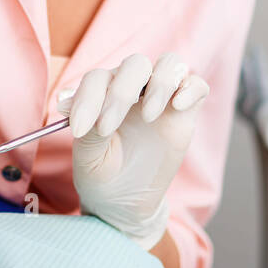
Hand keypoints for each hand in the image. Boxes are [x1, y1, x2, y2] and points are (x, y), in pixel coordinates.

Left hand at [57, 52, 209, 250]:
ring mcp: (161, 99)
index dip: (87, 99)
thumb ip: (90, 129)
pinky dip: (190, 88)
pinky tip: (178, 106)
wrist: (126, 204)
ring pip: (169, 63)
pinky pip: (197, 85)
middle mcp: (133, 89)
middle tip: (109, 127)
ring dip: (159, 83)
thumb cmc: (101, 176)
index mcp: (103, 94)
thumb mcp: (89, 158)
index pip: (97, 78)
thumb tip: (71, 104)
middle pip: (135, 64)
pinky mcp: (185, 113)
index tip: (80, 129)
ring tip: (149, 116)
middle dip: (121, 92)